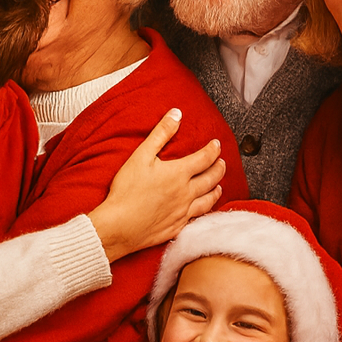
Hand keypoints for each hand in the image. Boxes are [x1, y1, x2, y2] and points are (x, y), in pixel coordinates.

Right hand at [90, 110, 226, 261]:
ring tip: (218, 186)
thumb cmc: (127, 190)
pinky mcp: (176, 227)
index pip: (204, 158)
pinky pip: (197, 217)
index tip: (216, 144)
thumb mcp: (141, 155)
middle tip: (221, 162)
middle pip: (210, 179)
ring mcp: (183, 212)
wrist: (120, 225)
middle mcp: (186, 193)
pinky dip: (204, 210)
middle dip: (218, 168)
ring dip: (215, 191)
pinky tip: (202, 209)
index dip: (212, 149)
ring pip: (208, 200)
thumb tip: (176, 114)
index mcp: (179, 173)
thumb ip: (161, 133)